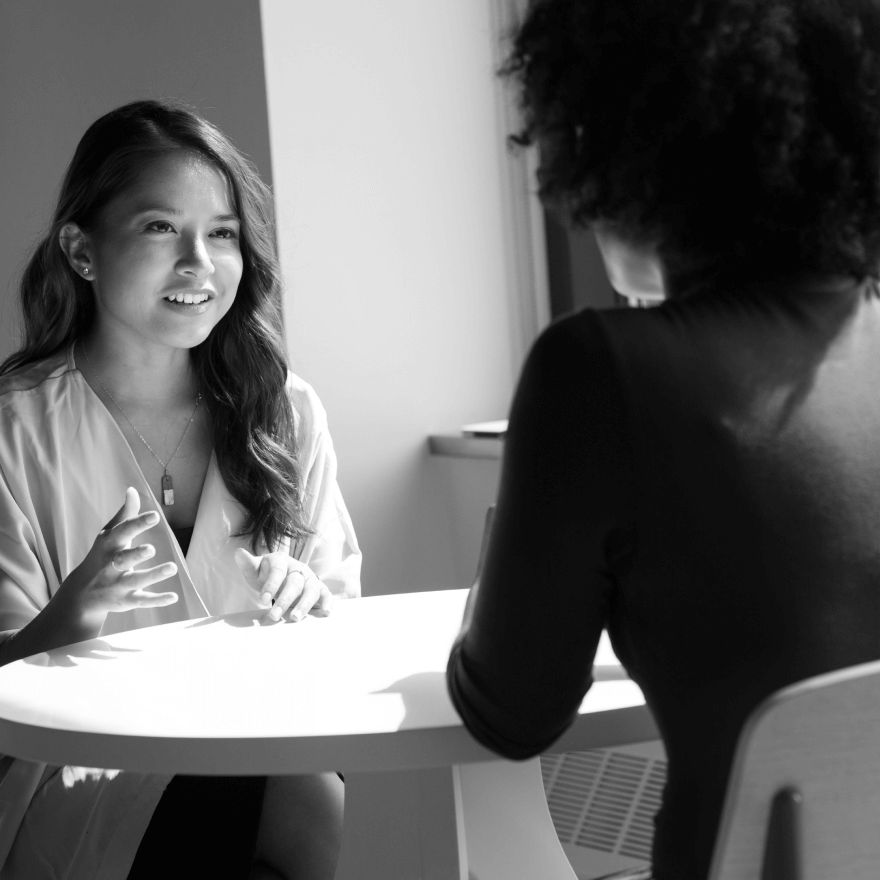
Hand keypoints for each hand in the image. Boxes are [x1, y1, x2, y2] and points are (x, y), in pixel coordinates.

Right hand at [55, 487, 178, 629]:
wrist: (80, 593)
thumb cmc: (101, 555)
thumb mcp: (109, 534)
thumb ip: (125, 514)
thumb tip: (132, 490)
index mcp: (109, 545)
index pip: (123, 532)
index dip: (138, 524)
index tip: (154, 516)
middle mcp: (111, 565)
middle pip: (124, 559)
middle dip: (136, 554)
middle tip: (151, 549)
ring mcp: (118, 584)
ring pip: (136, 580)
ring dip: (153, 575)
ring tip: (172, 567)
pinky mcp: (126, 600)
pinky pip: (142, 601)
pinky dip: (157, 600)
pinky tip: (174, 597)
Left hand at [235, 548, 332, 621]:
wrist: (281, 577)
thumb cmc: (266, 575)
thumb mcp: (255, 570)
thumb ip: (248, 564)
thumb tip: (238, 553)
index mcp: (281, 561)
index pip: (278, 571)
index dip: (271, 585)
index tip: (262, 600)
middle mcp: (298, 568)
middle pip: (294, 583)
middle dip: (284, 600)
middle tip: (274, 616)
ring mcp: (310, 579)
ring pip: (310, 590)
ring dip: (304, 605)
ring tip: (294, 618)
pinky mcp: (319, 589)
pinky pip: (326, 595)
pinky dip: (327, 603)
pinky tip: (325, 613)